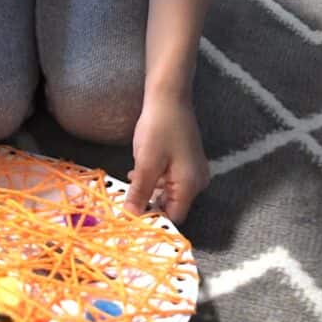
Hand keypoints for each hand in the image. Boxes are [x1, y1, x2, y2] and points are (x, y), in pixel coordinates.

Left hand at [124, 99, 209, 222]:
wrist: (169, 96)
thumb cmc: (159, 128)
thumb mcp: (146, 163)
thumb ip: (140, 193)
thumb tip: (131, 218)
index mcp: (190, 186)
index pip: (174, 218)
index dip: (153, 222)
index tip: (130, 224)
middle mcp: (196, 182)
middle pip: (172, 206)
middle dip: (149, 207)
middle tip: (124, 207)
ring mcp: (193, 171)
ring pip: (168, 193)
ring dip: (148, 193)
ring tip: (128, 189)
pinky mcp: (186, 162)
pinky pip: (169, 180)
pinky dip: (154, 181)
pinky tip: (137, 175)